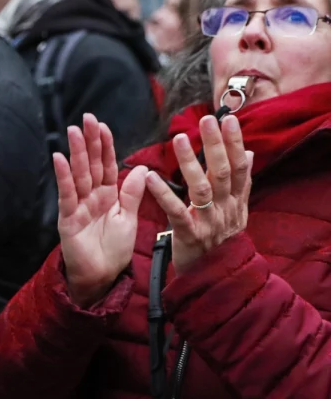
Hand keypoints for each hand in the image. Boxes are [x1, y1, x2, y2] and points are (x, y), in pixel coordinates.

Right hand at [57, 114, 149, 308]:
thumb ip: (132, 194)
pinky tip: (59, 158)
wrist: (102, 277)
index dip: (105, 146)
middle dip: (90, 141)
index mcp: (109, 195)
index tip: (103, 126)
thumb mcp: (129, 219)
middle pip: (91, 164)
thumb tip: (143, 169)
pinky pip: (67, 194)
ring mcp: (78, 206)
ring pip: (79, 174)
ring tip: (74, 131)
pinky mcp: (68, 218)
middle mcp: (92, 196)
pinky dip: (63, 176)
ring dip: (76, 152)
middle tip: (86, 118)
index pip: (107, 165)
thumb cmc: (114, 250)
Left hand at [146, 114, 252, 272]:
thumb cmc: (219, 239)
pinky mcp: (189, 235)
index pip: (239, 167)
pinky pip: (175, 212)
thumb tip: (249, 153)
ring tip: (178, 138)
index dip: (236, 143)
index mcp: (235, 202)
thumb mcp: (234, 211)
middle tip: (207, 120)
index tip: (230, 119)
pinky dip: (163, 194)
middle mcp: (225, 210)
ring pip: (201, 188)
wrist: (215, 279)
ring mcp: (209, 222)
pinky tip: (150, 177)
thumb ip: (240, 183)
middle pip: (223, 172)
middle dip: (216, 145)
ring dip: (190, 162)